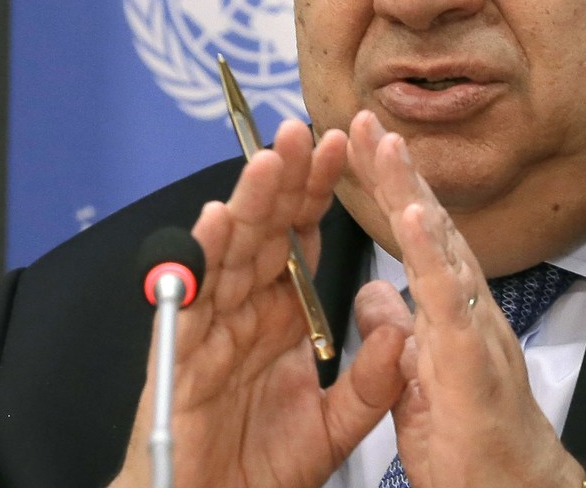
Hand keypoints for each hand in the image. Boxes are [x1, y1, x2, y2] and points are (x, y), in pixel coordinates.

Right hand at [112, 119, 408, 487]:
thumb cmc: (261, 467)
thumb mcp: (337, 425)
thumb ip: (371, 380)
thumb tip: (402, 333)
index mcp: (280, 318)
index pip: (301, 241)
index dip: (318, 195)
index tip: (343, 149)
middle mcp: (244, 312)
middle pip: (264, 231)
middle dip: (284, 180)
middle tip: (303, 131)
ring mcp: (211, 328)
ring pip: (230, 252)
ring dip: (249, 203)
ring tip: (269, 161)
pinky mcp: (182, 354)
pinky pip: (193, 300)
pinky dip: (202, 259)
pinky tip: (217, 220)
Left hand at [347, 111, 585, 487]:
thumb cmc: (473, 444)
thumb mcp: (416, 379)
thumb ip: (396, 331)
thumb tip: (375, 293)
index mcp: (444, 311)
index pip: (411, 238)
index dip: (385, 191)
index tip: (354, 147)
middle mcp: (464, 309)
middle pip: (426, 227)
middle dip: (394, 171)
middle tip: (363, 120)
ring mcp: (473, 329)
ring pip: (441, 250)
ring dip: (413, 193)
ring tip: (386, 146)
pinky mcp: (472, 360)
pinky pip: (449, 301)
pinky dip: (432, 255)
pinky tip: (416, 216)